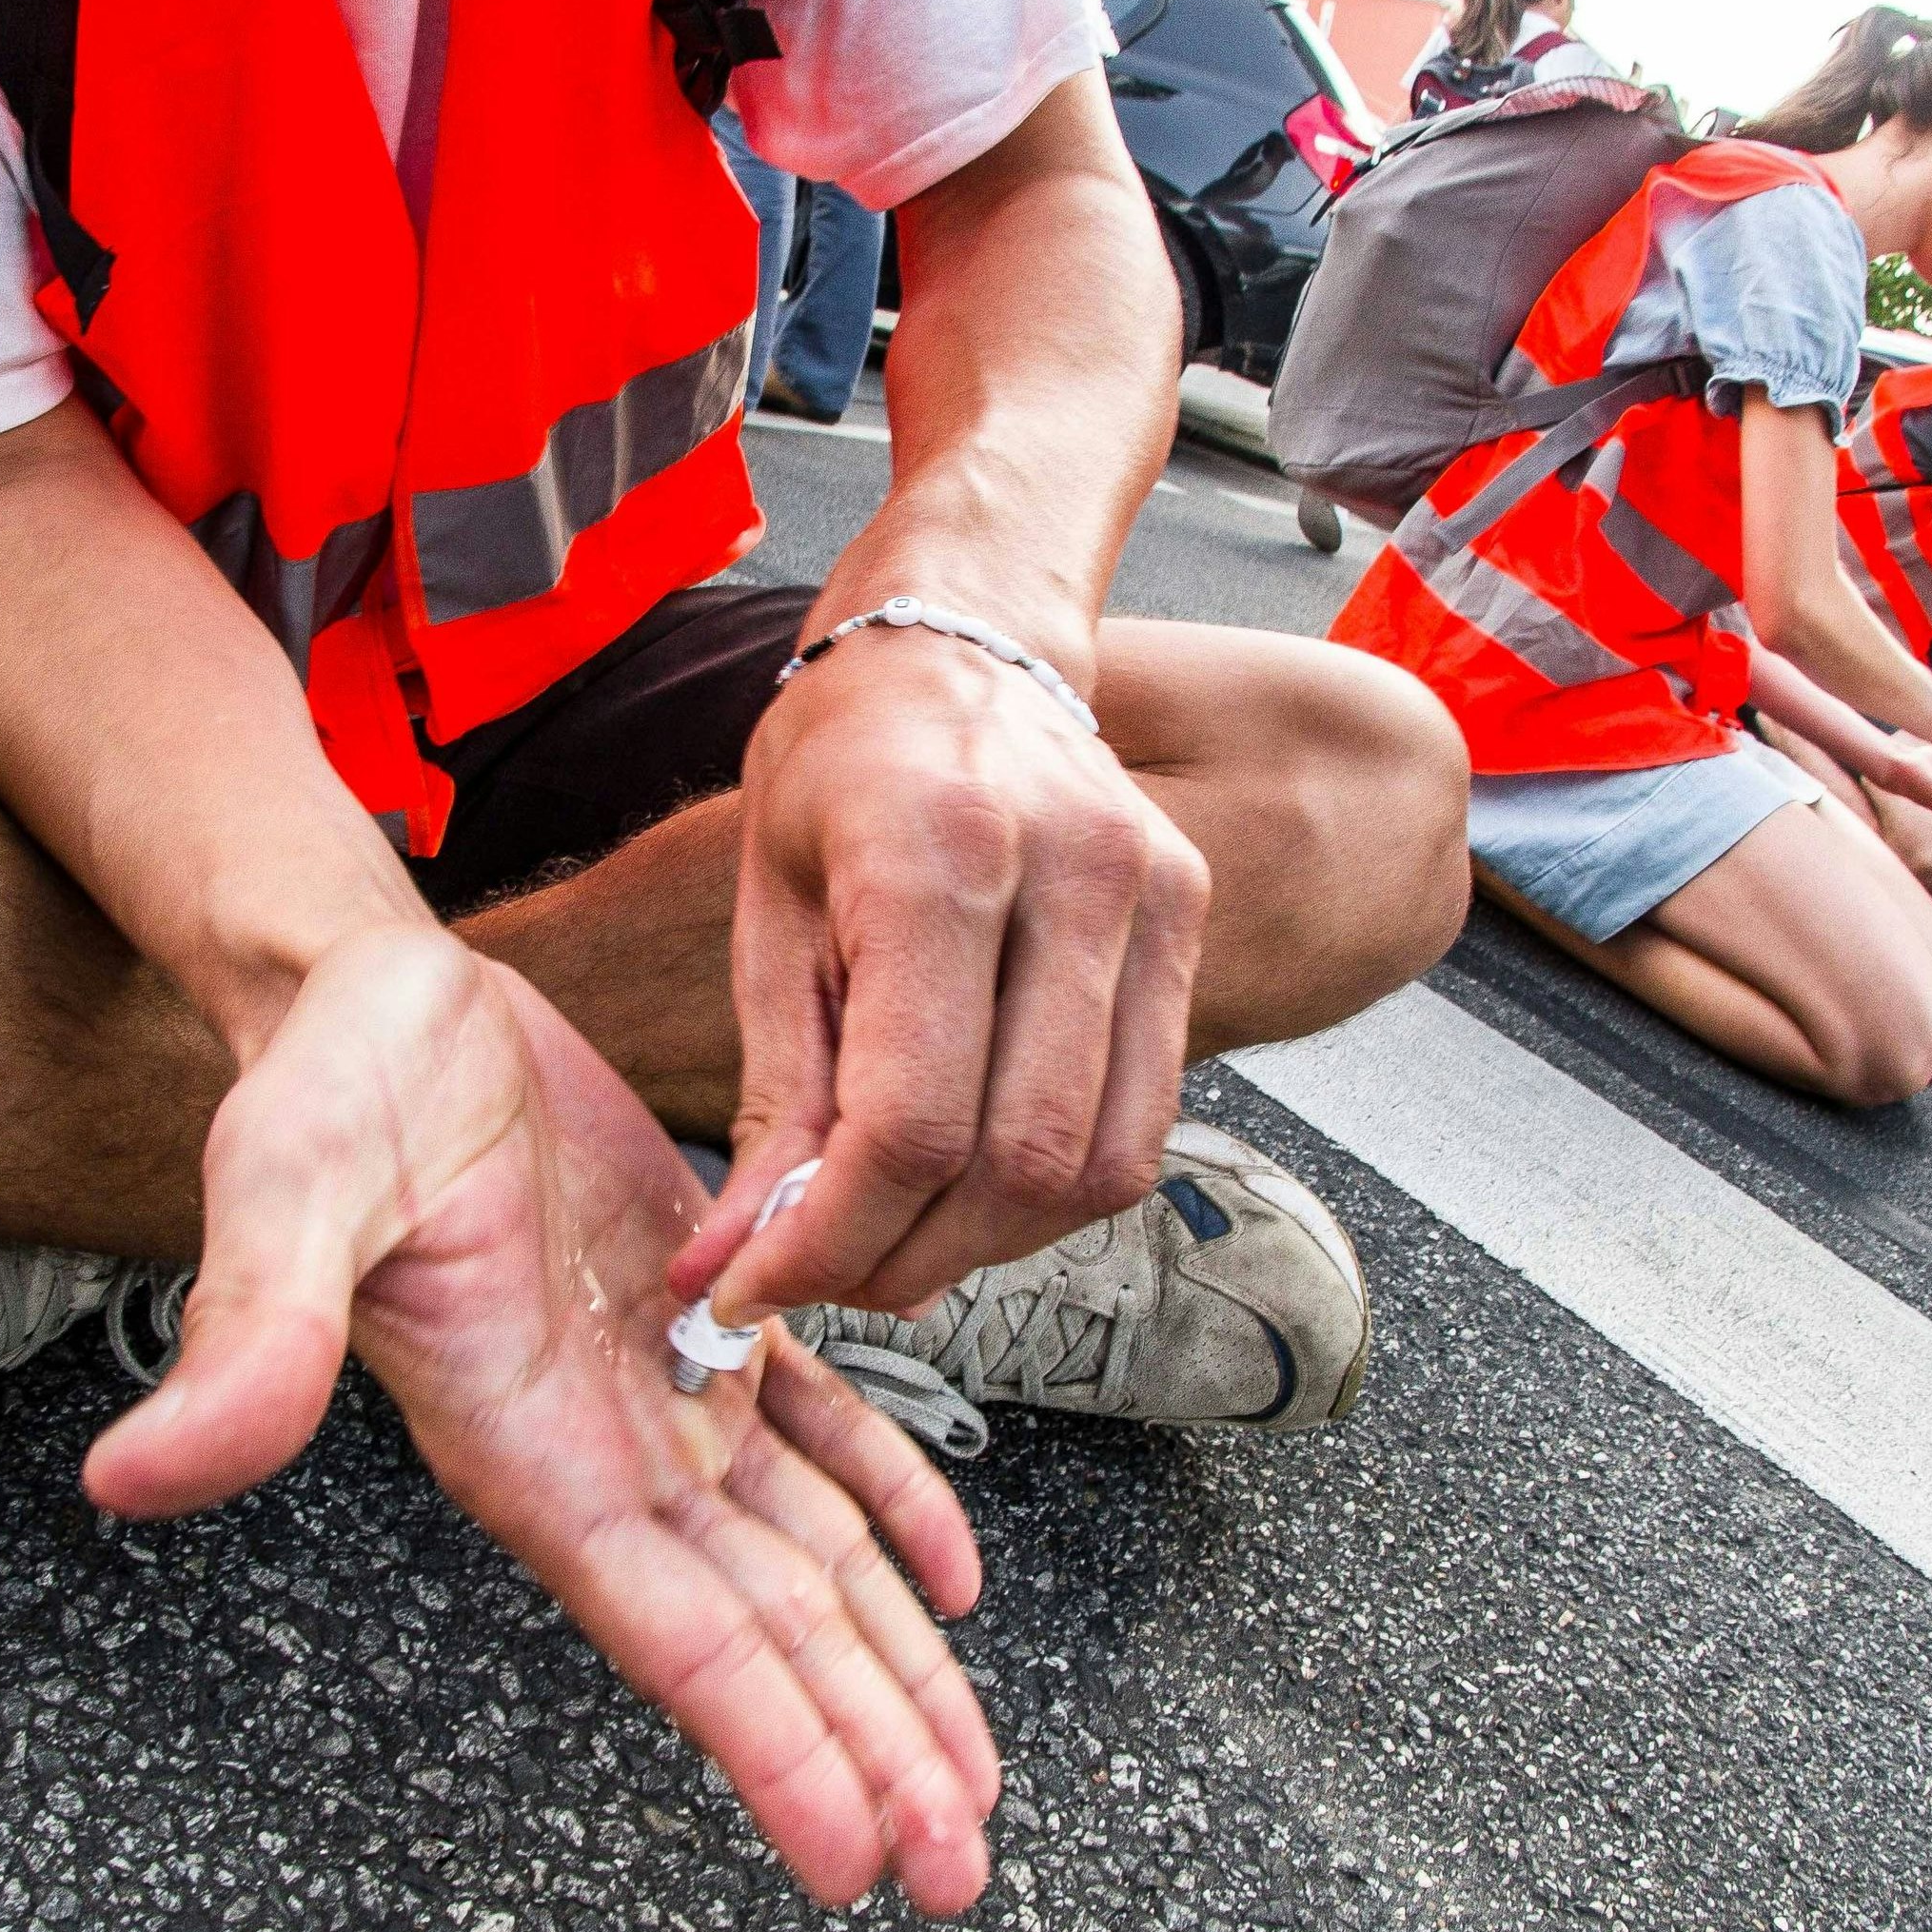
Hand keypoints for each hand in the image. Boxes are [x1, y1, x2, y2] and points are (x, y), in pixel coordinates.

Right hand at [82, 927, 1000, 1911]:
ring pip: (808, 1560)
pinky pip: (825, 1437)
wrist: (375, 994)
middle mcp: (600, 1449)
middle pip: (764, 1632)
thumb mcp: (287, 1187)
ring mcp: (657, 1393)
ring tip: (968, 1775)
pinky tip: (954, 1574)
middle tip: (956, 1867)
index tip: (852, 1856)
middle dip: (864, 1753)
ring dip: (890, 1668)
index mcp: (523, 1448)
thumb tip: (142, 1474)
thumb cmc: (324, 1086)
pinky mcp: (703, 1315)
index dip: (767, 1747)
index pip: (671, 1632)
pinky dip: (898, 1503)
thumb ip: (252, 1336)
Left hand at [680, 627, 1209, 1322]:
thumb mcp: (768, 920)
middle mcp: (1070, 870)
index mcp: (937, 852)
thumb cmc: (839, 768)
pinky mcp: (1190, 920)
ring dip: (985, 1245)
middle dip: (903, 1258)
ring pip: (1095, 1166)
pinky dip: (1051, 1193)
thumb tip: (741, 1264)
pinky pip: (1142, 1125)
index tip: (754, 1286)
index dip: (829, 1240)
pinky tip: (972, 1186)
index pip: (911, 1123)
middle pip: (1015, 1161)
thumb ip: (774, 1105)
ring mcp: (1151, 894)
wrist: (957, 646)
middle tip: (821, 1275)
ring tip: (892, 1238)